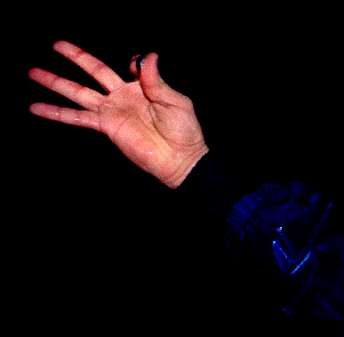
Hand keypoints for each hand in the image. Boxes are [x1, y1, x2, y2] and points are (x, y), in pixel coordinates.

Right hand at [28, 41, 208, 188]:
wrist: (179, 158)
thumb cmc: (184, 130)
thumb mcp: (175, 100)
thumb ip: (155, 79)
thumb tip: (148, 54)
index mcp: (141, 87)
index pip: (130, 65)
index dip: (133, 62)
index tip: (134, 67)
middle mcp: (122, 96)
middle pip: (94, 71)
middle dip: (75, 57)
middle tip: (55, 44)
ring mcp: (111, 111)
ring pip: (78, 92)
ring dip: (56, 82)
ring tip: (32, 72)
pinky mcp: (105, 126)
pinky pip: (76, 117)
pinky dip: (56, 113)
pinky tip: (36, 108)